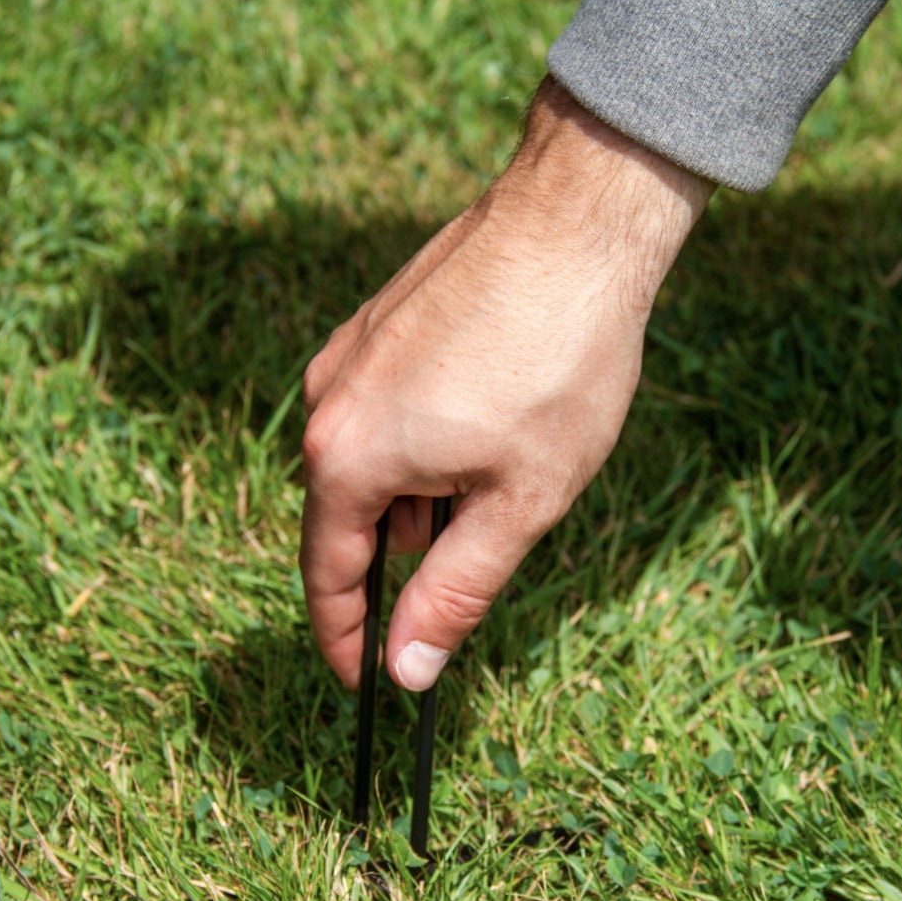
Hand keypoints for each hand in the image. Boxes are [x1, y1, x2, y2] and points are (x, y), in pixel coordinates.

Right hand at [300, 78, 711, 690]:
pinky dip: (415, 449)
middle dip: (394, 560)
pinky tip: (478, 429)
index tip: (367, 678)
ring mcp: (345, 359)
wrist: (575, 222)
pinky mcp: (372, 327)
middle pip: (342, 520)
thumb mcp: (518, 501)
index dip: (344, 638)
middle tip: (468, 560)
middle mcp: (325, 407)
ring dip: (412, 499)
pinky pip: (376, 416)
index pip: (326, 576)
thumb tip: (405, 668)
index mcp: (347, 459)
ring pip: (364, 466)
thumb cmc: (558, 363)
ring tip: (492, 481)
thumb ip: (453, 591)